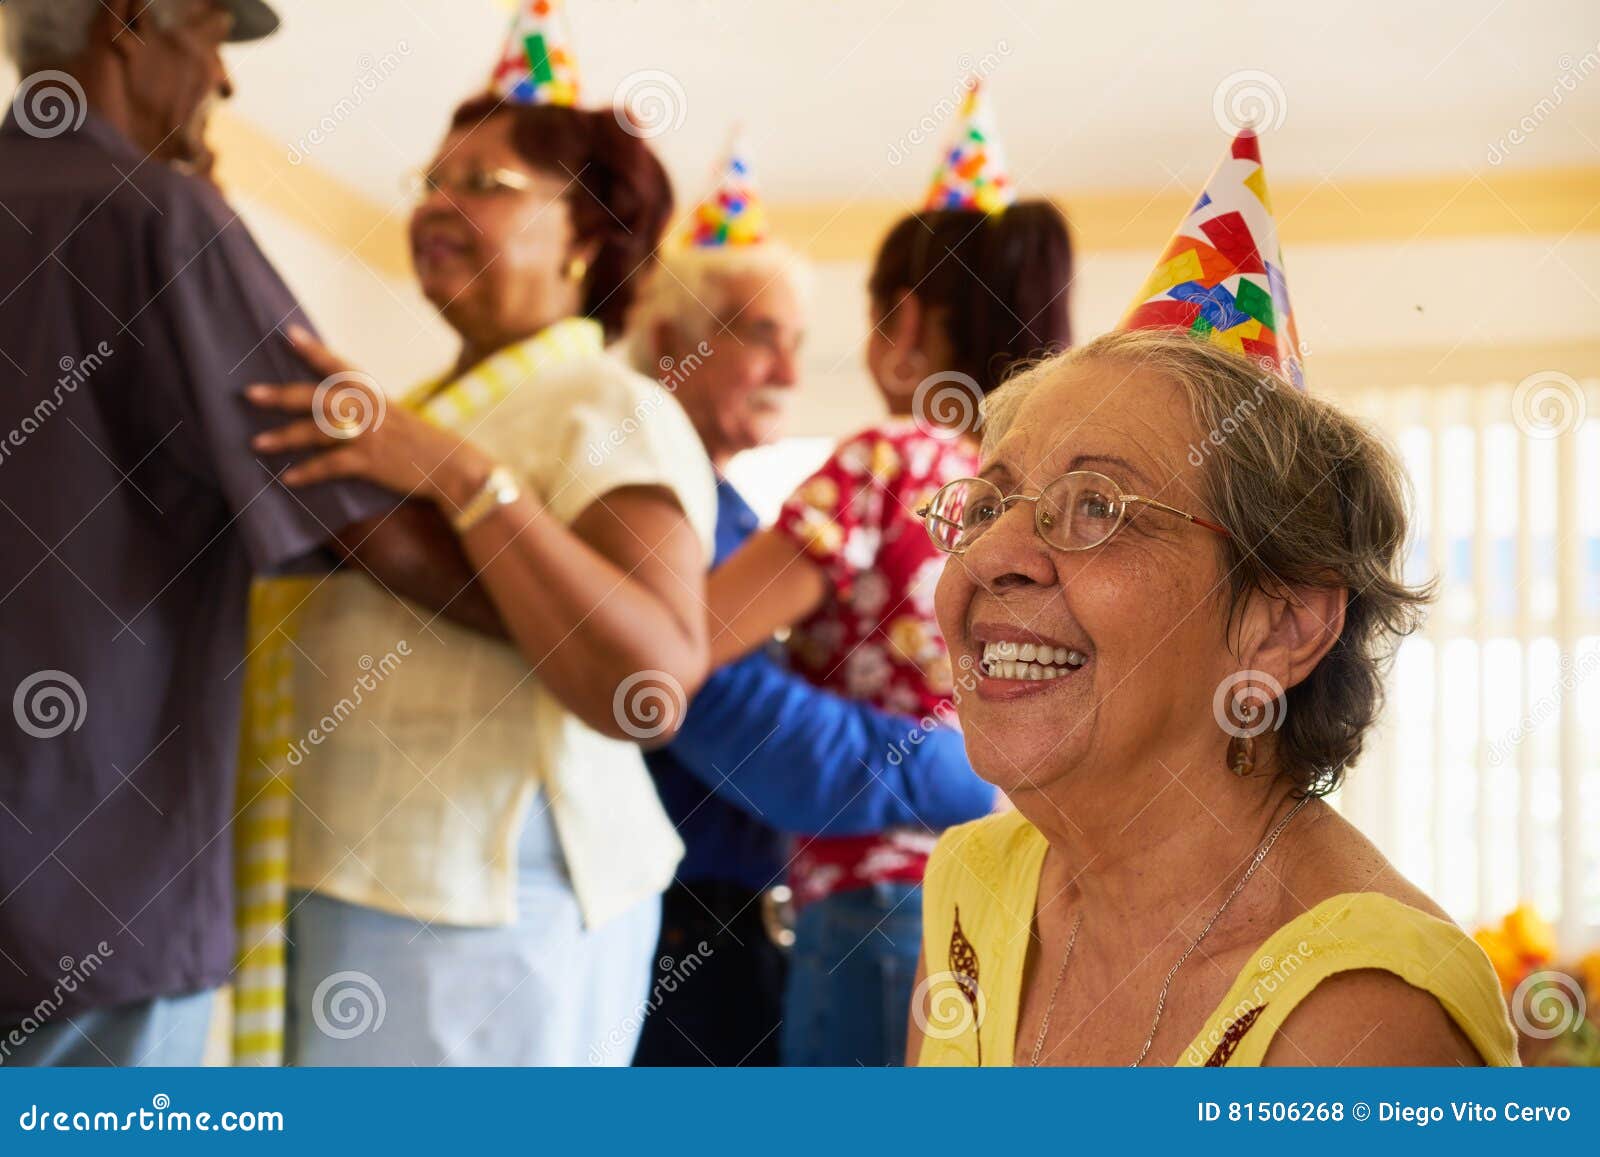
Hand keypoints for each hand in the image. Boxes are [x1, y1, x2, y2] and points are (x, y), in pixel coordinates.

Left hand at [247, 326, 495, 504]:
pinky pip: (331, 466)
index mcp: (375, 395)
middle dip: (281, 394)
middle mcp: (369, 410)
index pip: (340, 366)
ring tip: (256, 442)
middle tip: (250, 392)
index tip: (290, 333)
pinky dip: (307, 473)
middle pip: (317, 397)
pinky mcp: (371, 462)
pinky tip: (287, 479)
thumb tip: (338, 409)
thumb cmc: (425, 444)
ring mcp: (369, 435)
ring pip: (317, 431)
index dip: (314, 350)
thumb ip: (369, 410)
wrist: (453, 466)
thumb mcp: (397, 418)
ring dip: (284, 437)